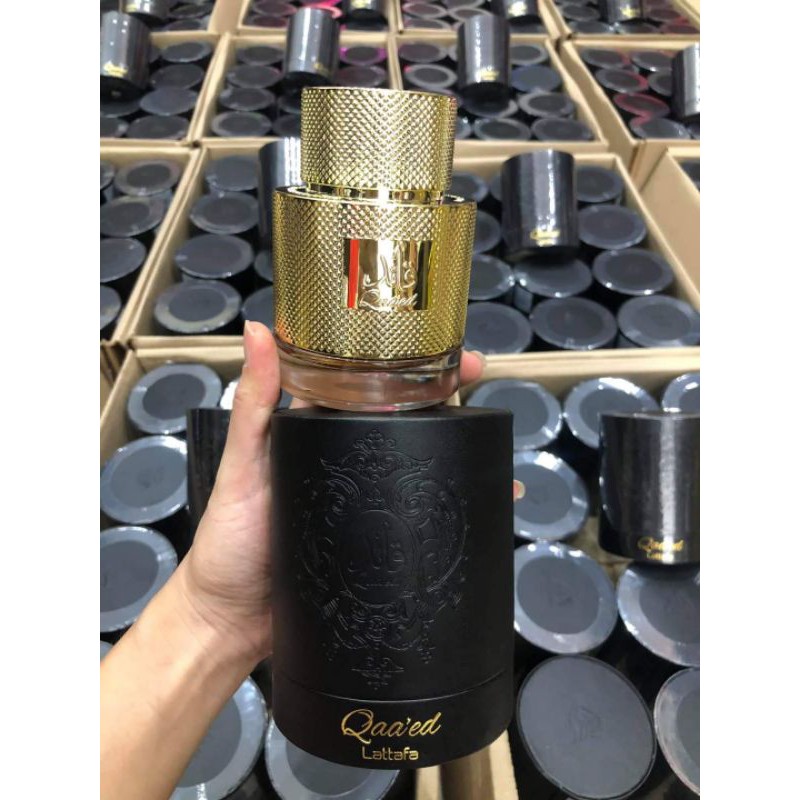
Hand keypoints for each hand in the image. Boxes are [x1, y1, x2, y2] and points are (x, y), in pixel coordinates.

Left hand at [177, 321, 488, 669]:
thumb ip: (254, 404)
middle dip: (450, 408)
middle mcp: (348, 461)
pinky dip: (452, 510)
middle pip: (406, 425)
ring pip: (420, 470)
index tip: (452, 357)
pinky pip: (420, 519)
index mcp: (319, 432)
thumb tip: (257, 330)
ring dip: (461, 459)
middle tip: (487, 398)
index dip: (411, 367)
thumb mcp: (242, 464)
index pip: (372, 387)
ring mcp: (367, 502)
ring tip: (497, 453)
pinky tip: (486, 507)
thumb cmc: (230, 537)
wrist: (234, 619)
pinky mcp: (379, 543)